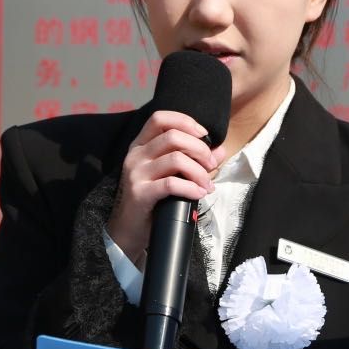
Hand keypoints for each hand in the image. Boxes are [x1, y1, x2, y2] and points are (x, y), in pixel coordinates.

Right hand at [107, 110, 216, 262]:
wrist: (129, 230)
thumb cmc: (152, 200)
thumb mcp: (171, 175)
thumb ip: (194, 160)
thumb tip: (220, 150)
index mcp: (141, 145)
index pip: (160, 118)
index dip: (185, 121)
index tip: (203, 135)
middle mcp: (136, 155)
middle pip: (173, 136)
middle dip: (199, 148)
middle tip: (211, 165)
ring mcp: (136, 173)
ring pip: (176, 159)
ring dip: (199, 172)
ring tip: (207, 185)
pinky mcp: (140, 193)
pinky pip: (171, 184)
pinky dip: (191, 188)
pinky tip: (199, 193)